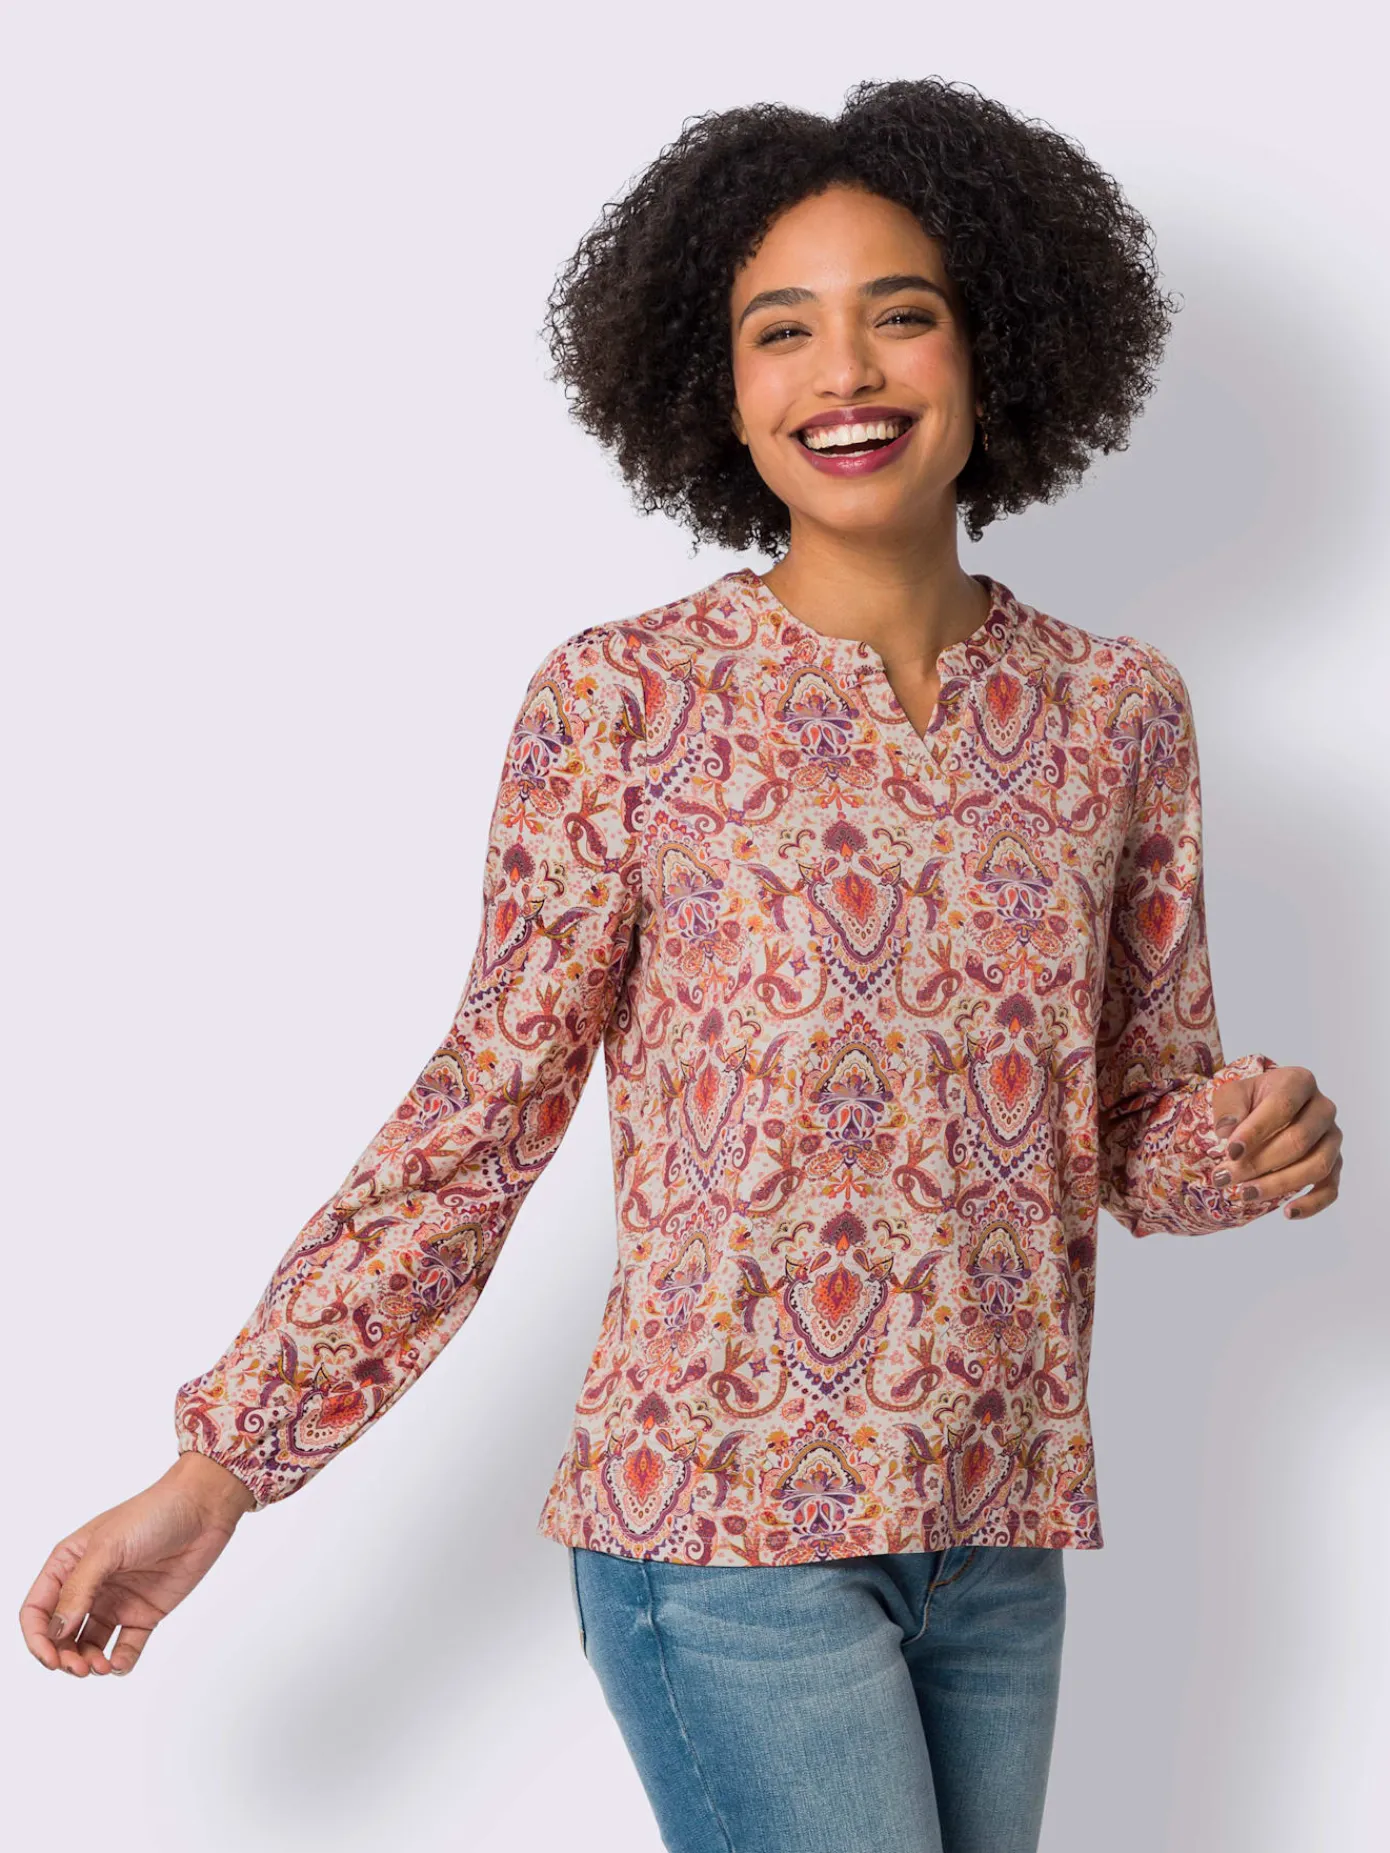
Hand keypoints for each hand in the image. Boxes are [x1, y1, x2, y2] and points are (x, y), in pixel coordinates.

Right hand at [18, 1452, 256, 1678]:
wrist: (203, 1508)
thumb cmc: (153, 1513)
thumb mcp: (108, 1547)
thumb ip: (79, 1588)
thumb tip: (56, 1630)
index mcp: (70, 1564)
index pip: (38, 1610)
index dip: (38, 1638)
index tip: (50, 1658)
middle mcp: (89, 1586)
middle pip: (61, 1635)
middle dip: (63, 1657)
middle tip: (79, 1668)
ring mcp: (117, 1601)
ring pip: (90, 1646)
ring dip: (89, 1663)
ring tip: (100, 1667)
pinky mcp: (145, 1612)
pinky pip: (126, 1647)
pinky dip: (120, 1661)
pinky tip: (120, 1663)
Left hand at [1210, 1064, 1342, 1220]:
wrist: (1263, 1111)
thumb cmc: (1247, 1101)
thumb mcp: (1231, 1094)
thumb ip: (1228, 1108)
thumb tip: (1228, 1132)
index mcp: (1299, 1082)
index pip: (1282, 1107)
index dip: (1256, 1131)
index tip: (1230, 1152)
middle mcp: (1323, 1108)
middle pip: (1298, 1140)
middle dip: (1259, 1163)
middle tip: (1225, 1177)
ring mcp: (1332, 1137)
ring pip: (1317, 1166)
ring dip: (1279, 1184)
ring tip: (1245, 1194)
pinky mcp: (1335, 1163)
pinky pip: (1331, 1188)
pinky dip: (1312, 1204)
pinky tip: (1287, 1212)